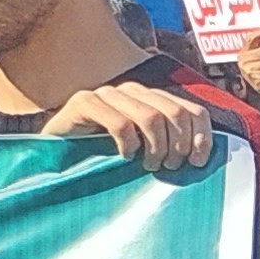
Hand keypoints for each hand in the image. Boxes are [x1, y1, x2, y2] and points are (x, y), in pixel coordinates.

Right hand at [45, 76, 218, 171]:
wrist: (57, 153)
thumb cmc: (106, 154)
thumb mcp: (146, 149)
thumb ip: (171, 144)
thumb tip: (202, 157)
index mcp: (154, 99)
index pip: (193, 111)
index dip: (202, 137)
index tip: (197, 162)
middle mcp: (133, 90)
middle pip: (175, 114)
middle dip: (178, 146)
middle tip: (168, 167)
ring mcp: (108, 93)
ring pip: (150, 117)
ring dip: (155, 148)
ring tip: (148, 165)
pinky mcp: (84, 102)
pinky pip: (120, 124)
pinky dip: (128, 146)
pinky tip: (124, 157)